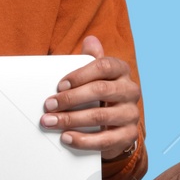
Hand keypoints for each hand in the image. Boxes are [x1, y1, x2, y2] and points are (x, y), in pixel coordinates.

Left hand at [39, 35, 140, 158]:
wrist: (116, 125)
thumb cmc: (99, 95)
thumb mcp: (94, 75)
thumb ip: (90, 59)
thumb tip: (90, 40)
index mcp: (121, 71)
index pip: (103, 66)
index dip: (80, 74)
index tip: (59, 85)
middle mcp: (130, 90)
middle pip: (100, 90)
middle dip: (70, 98)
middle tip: (48, 105)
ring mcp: (131, 113)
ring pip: (101, 115)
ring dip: (71, 119)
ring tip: (51, 122)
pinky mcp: (129, 135)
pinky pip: (105, 140)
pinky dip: (83, 140)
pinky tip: (66, 137)